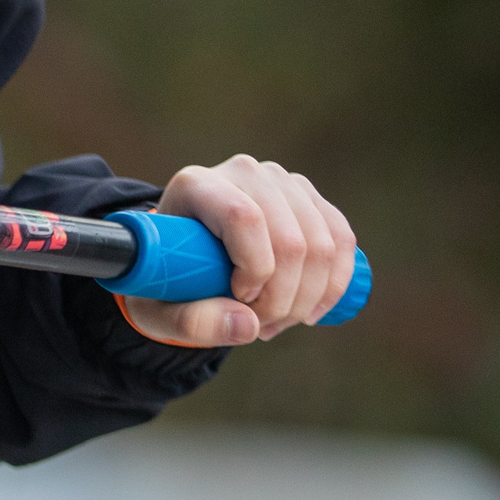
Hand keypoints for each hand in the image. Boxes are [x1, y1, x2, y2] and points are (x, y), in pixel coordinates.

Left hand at [120, 155, 358, 346]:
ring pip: (322, 245)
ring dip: (308, 298)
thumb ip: (190, 322)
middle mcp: (243, 172)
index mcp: (197, 185)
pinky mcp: (308, 197)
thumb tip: (248, 325)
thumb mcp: (158, 310)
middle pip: (290, 240)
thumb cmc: (164, 281)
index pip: (245, 219)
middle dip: (284, 299)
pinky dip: (333, 284)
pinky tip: (310, 310)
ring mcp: (281, 181)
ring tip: (275, 322)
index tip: (240, 299)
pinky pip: (341, 241)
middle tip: (260, 327)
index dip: (254, 269)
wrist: (180, 258)